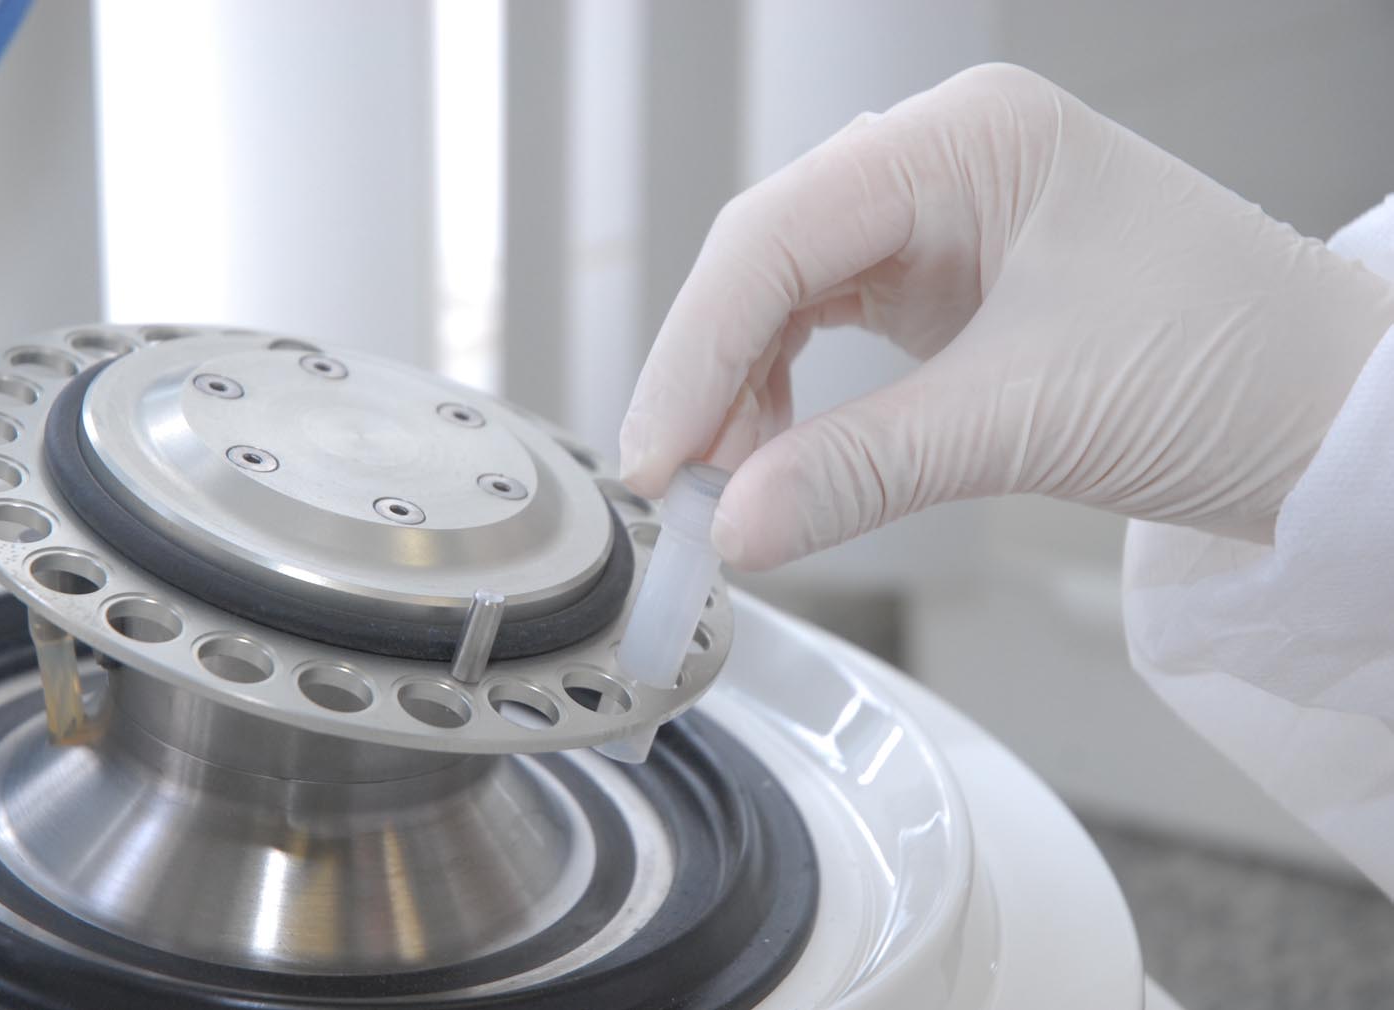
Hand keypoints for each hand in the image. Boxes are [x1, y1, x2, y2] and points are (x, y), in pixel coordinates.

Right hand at [619, 64, 1393, 569]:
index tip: (655, 457)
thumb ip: (862, 468)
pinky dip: (795, 405)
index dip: (697, 349)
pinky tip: (780, 460)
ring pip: (791, 299)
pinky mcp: (954, 291)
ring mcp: (948, 227)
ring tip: (727, 490)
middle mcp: (948, 167)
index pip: (780, 232)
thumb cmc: (1238, 369)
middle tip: (674, 486)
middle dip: (712, 375)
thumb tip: (732, 526)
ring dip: (744, 396)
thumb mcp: (1029, 416)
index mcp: (971, 142)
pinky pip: (834, 337)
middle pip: (770, 260)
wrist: (1337, 423)